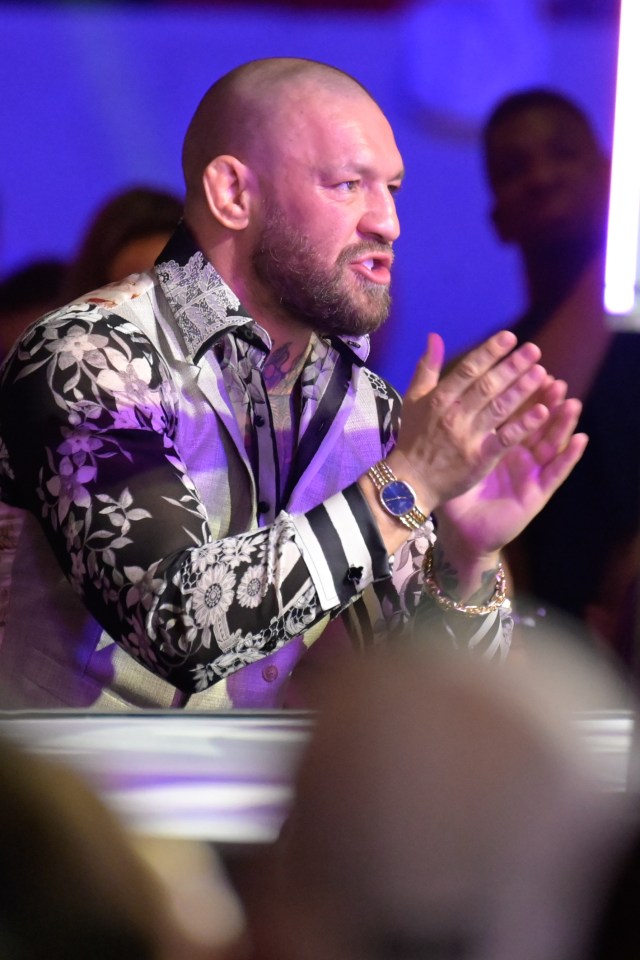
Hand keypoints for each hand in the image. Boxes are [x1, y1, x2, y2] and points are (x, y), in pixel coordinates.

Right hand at [388, 330, 551, 512]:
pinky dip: (523, 425)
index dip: (489, 352)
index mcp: (438, 399)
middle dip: (511, 366)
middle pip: (487, 386)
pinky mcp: (479, 458)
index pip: (468, 370)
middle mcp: (453, 415)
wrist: (409, 482)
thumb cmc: (413, 438)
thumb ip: (426, 368)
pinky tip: (542, 411)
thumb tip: (435, 336)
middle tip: (533, 350)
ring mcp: (467, 437)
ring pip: (499, 408)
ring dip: (522, 389)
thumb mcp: (413, 400)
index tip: (510, 337)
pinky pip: (505, 438)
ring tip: (542, 373)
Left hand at [434, 379, 587, 560]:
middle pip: (535, 422)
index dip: (520, 390)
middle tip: (551, 377)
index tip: (526, 365)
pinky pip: (556, 472)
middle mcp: (519, 453)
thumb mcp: (453, 454)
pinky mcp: (538, 491)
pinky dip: (569, 456)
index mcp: (499, 441)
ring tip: (571, 402)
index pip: (513, 410)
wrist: (463, 531)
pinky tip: (580, 439)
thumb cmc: (458, 493)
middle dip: (544, 400)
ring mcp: (531, 471)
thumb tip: (443, 393)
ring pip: (551, 442)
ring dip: (562, 422)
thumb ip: (452, 424)